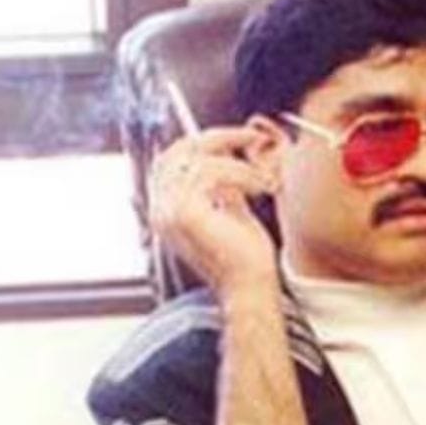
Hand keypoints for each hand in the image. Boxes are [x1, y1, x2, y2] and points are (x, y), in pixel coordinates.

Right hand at [149, 126, 278, 296]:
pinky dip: (242, 174)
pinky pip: (210, 172)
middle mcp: (161, 208)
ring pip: (198, 159)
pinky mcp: (186, 213)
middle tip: (253, 138)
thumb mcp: (231, 211)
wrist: (250, 287)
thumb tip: (228, 158)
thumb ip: (222, 187)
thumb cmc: (246, 257)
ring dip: (240, 163)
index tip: (237, 137)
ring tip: (264, 181)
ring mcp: (169, 211)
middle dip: (220, 138)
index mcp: (168, 208)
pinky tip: (260, 189)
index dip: (202, 140)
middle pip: (179, 151)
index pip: (171, 158)